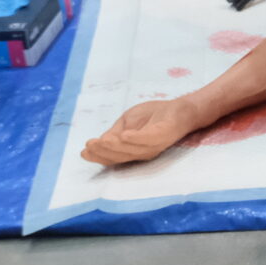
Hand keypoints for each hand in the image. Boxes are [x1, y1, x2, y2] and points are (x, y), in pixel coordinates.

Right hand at [82, 97, 203, 165]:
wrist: (181, 108)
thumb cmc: (154, 115)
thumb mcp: (128, 122)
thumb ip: (115, 132)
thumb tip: (99, 142)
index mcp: (134, 150)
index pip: (114, 156)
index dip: (99, 155)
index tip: (84, 151)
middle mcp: (144, 151)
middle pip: (121, 155)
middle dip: (104, 151)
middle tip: (89, 145)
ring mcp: (155, 144)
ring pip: (133, 149)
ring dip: (116, 146)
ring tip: (102, 141)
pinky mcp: (165, 133)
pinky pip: (150, 138)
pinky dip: (137, 138)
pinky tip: (125, 135)